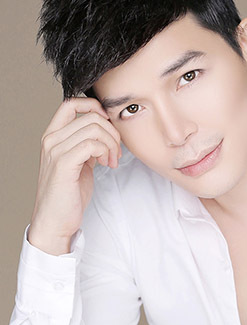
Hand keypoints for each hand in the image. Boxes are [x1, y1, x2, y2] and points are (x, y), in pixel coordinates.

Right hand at [28, 97, 121, 254]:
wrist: (56, 221)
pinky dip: (106, 152)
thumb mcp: (79, 163)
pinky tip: (106, 165)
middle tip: (116, 153)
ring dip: (111, 144)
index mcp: (53, 136)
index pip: (71, 103)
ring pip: (94, 128)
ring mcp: (56, 150)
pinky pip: (92, 144)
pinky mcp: (64, 163)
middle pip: (90, 116)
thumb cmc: (68, 195)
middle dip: (112, 132)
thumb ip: (87, 146)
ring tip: (112, 161)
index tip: (108, 125)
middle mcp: (51, 139)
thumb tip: (105, 133)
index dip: (94, 107)